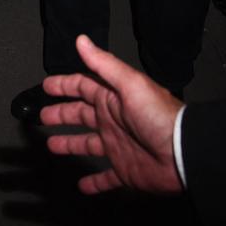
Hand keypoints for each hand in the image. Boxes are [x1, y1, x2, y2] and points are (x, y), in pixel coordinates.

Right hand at [41, 34, 183, 195]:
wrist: (183, 153)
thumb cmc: (158, 116)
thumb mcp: (130, 84)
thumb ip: (104, 64)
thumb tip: (82, 40)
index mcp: (112, 98)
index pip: (82, 87)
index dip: (64, 85)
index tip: (46, 86)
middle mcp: (112, 120)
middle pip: (81, 115)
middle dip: (61, 114)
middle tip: (43, 116)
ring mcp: (118, 146)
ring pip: (87, 144)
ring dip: (70, 144)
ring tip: (52, 146)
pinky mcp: (125, 171)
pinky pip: (106, 178)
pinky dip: (94, 182)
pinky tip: (82, 185)